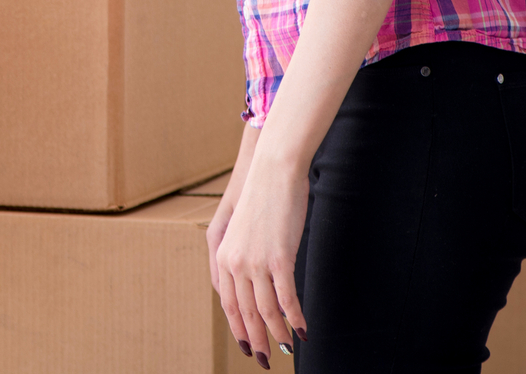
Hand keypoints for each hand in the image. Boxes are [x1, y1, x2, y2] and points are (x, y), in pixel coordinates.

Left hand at [212, 157, 307, 366]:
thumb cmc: (262, 197)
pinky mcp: (278, 259)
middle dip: (256, 340)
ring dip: (278, 333)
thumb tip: (253, 281)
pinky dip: (294, 318)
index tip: (247, 343)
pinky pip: (286, 299)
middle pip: (244, 313)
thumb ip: (242, 255)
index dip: (238, 327)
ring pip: (265, 310)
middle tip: (266, 360)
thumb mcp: (243, 229)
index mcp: (223, 255)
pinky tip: (302, 329)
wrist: (272, 171)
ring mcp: (255, 262)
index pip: (228, 303)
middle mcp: (234, 262)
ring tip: (287, 348)